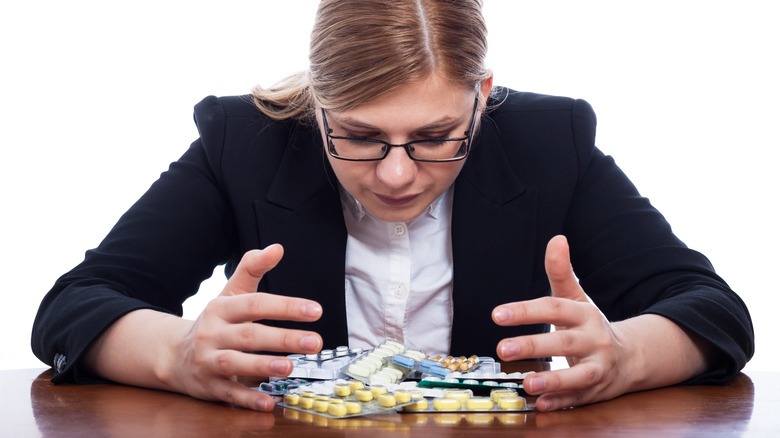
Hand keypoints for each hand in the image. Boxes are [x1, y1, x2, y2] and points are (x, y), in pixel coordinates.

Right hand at [171, 244, 322, 410]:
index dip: (286, 306)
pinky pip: (228, 394)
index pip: (256, 304)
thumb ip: (253, 268)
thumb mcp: (231, 293)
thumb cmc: (214, 322)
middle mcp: (213, 333)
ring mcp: (208, 360)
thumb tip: (277, 247)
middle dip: (283, 338)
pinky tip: (268, 403)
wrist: (173, 354)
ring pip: (235, 363)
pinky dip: (247, 400)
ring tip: (290, 367)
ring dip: (262, 366)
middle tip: (315, 342)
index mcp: (222, 308)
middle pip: (250, 334)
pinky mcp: (208, 386)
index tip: (316, 310)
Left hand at [491, 235, 630, 410]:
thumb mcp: (576, 298)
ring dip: (553, 381)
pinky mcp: (597, 391)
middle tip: (502, 348)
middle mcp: (594, 340)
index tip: (497, 314)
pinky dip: (561, 402)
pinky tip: (541, 405)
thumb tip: (556, 238)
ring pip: (578, 376)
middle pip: (564, 342)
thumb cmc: (590, 326)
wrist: (632, 357)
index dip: (525, 310)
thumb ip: (561, 271)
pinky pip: (579, 398)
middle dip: (534, 345)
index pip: (554, 307)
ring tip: (527, 384)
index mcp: (584, 314)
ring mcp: (598, 367)